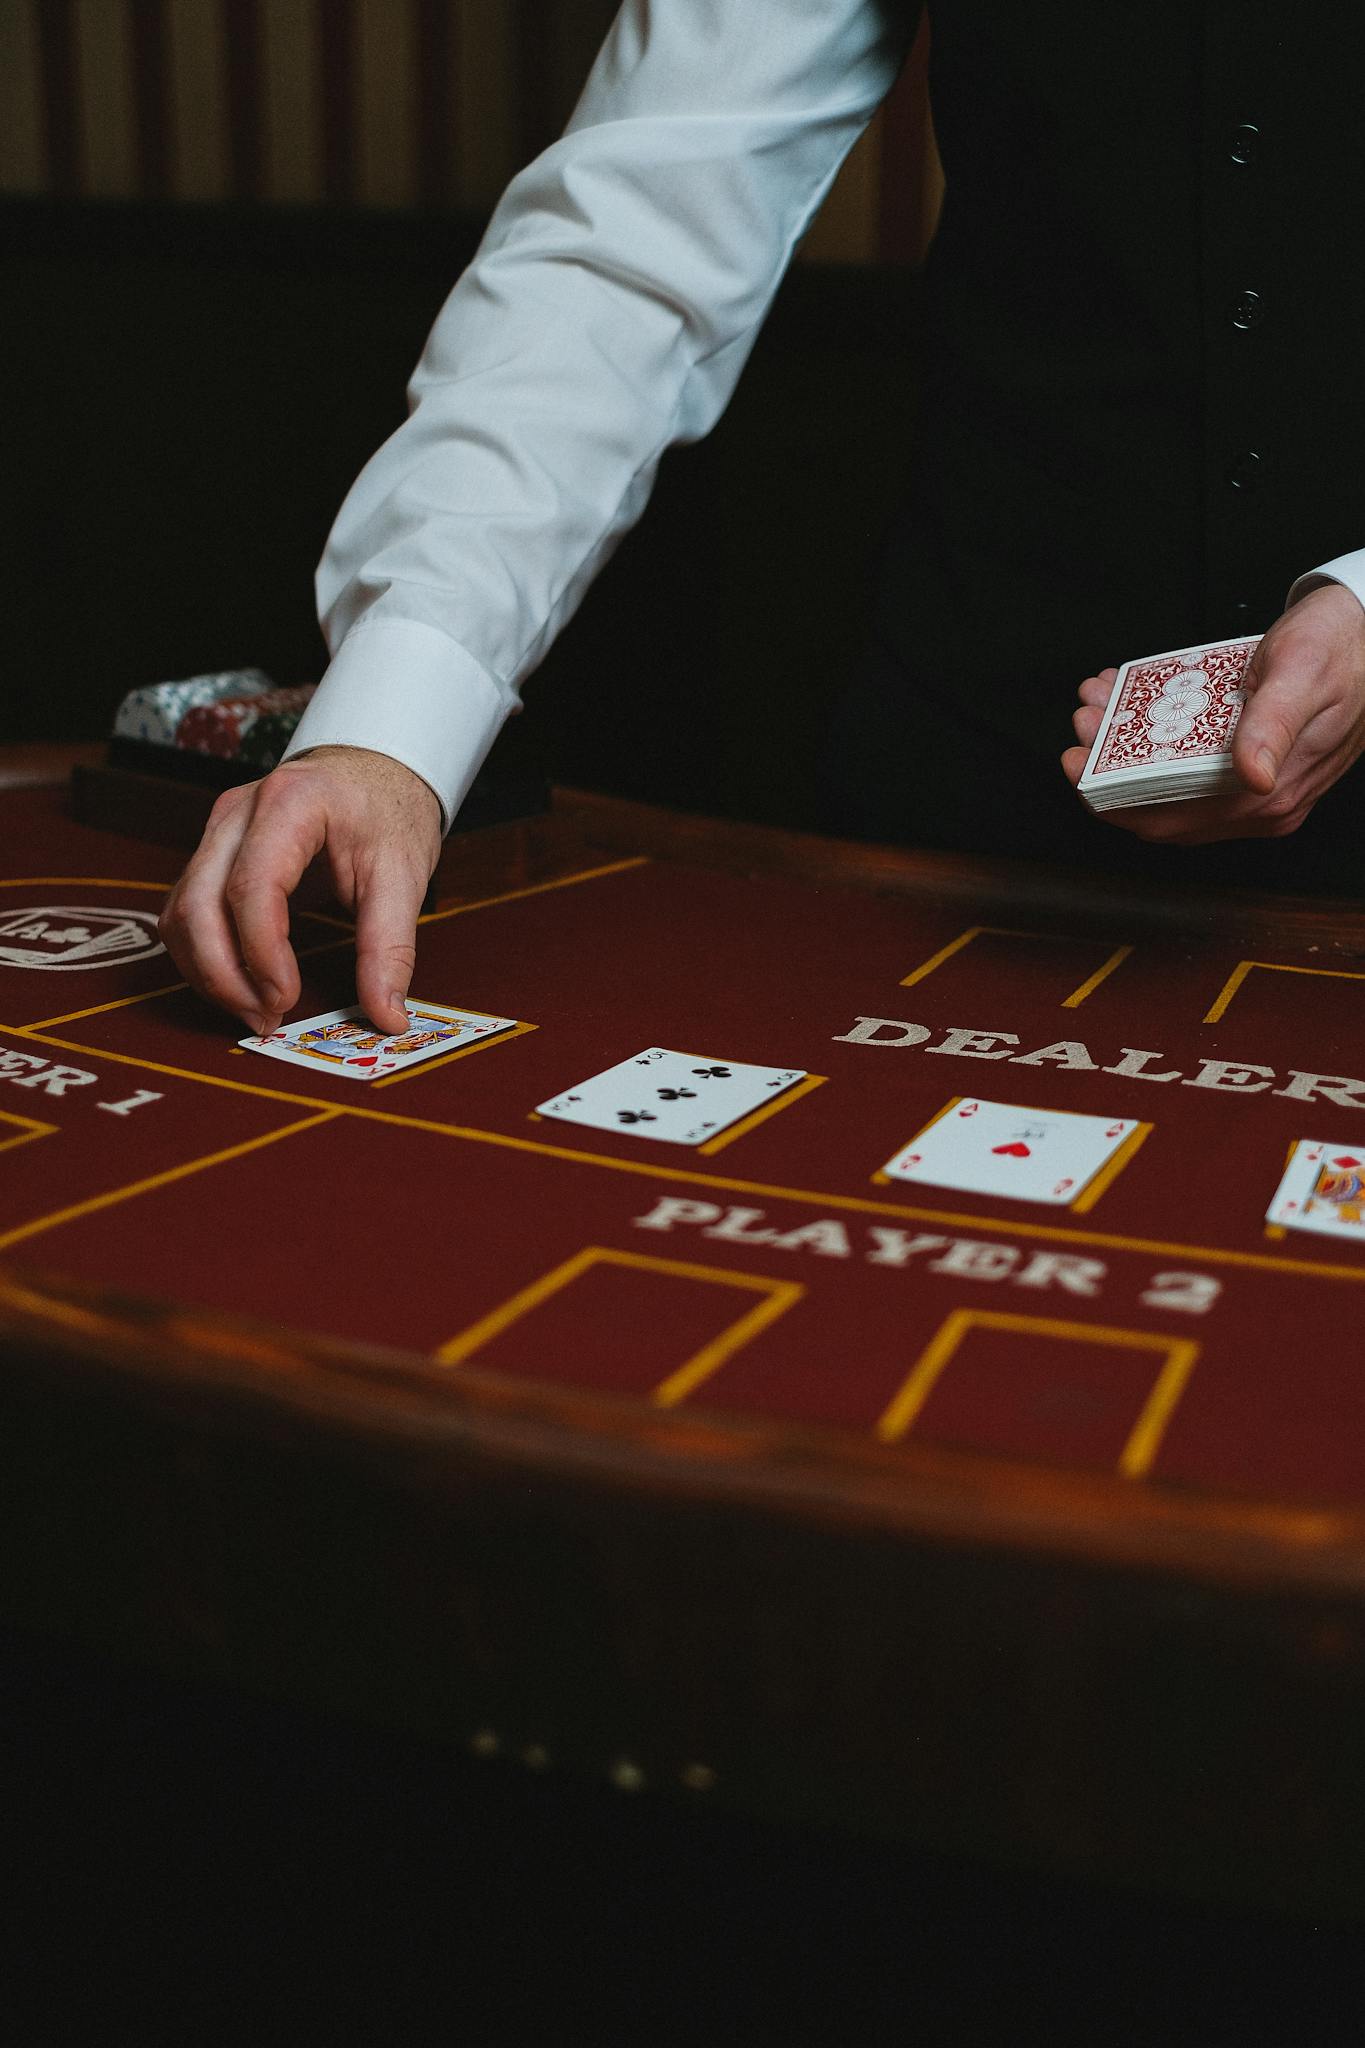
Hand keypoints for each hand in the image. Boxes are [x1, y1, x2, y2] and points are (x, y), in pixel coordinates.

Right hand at [159, 746, 442, 1036]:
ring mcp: (217, 831)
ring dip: (208, 973)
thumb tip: (387, 1019)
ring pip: (181, 913)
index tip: (286, 999)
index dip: (260, 954)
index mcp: (289, 803)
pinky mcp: (212, 853)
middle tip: (266, 1019)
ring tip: (256, 1011)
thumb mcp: (404, 875)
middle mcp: (237, 812)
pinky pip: (187, 912)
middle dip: (224, 975)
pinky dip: (204, 957)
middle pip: (199, 903)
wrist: (373, 771)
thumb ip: (390, 949)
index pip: (251, 887)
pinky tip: (241, 986)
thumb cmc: (387, 812)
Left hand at [1060, 583, 1364, 842]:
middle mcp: (1261, 802)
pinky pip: (1186, 764)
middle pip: (1163, 807)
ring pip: (1168, 786)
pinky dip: (1151, 739)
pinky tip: (1131, 702)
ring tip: (1099, 707)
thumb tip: (1253, 776)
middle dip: (1111, 770)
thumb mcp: (1302, 675)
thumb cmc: (1341, 648)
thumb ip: (1274, 726)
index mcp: (1272, 796)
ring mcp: (1254, 786)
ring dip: (1125, 751)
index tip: (1078, 762)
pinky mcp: (1248, 763)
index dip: (1116, 799)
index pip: (1174, 820)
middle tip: (1084, 725)